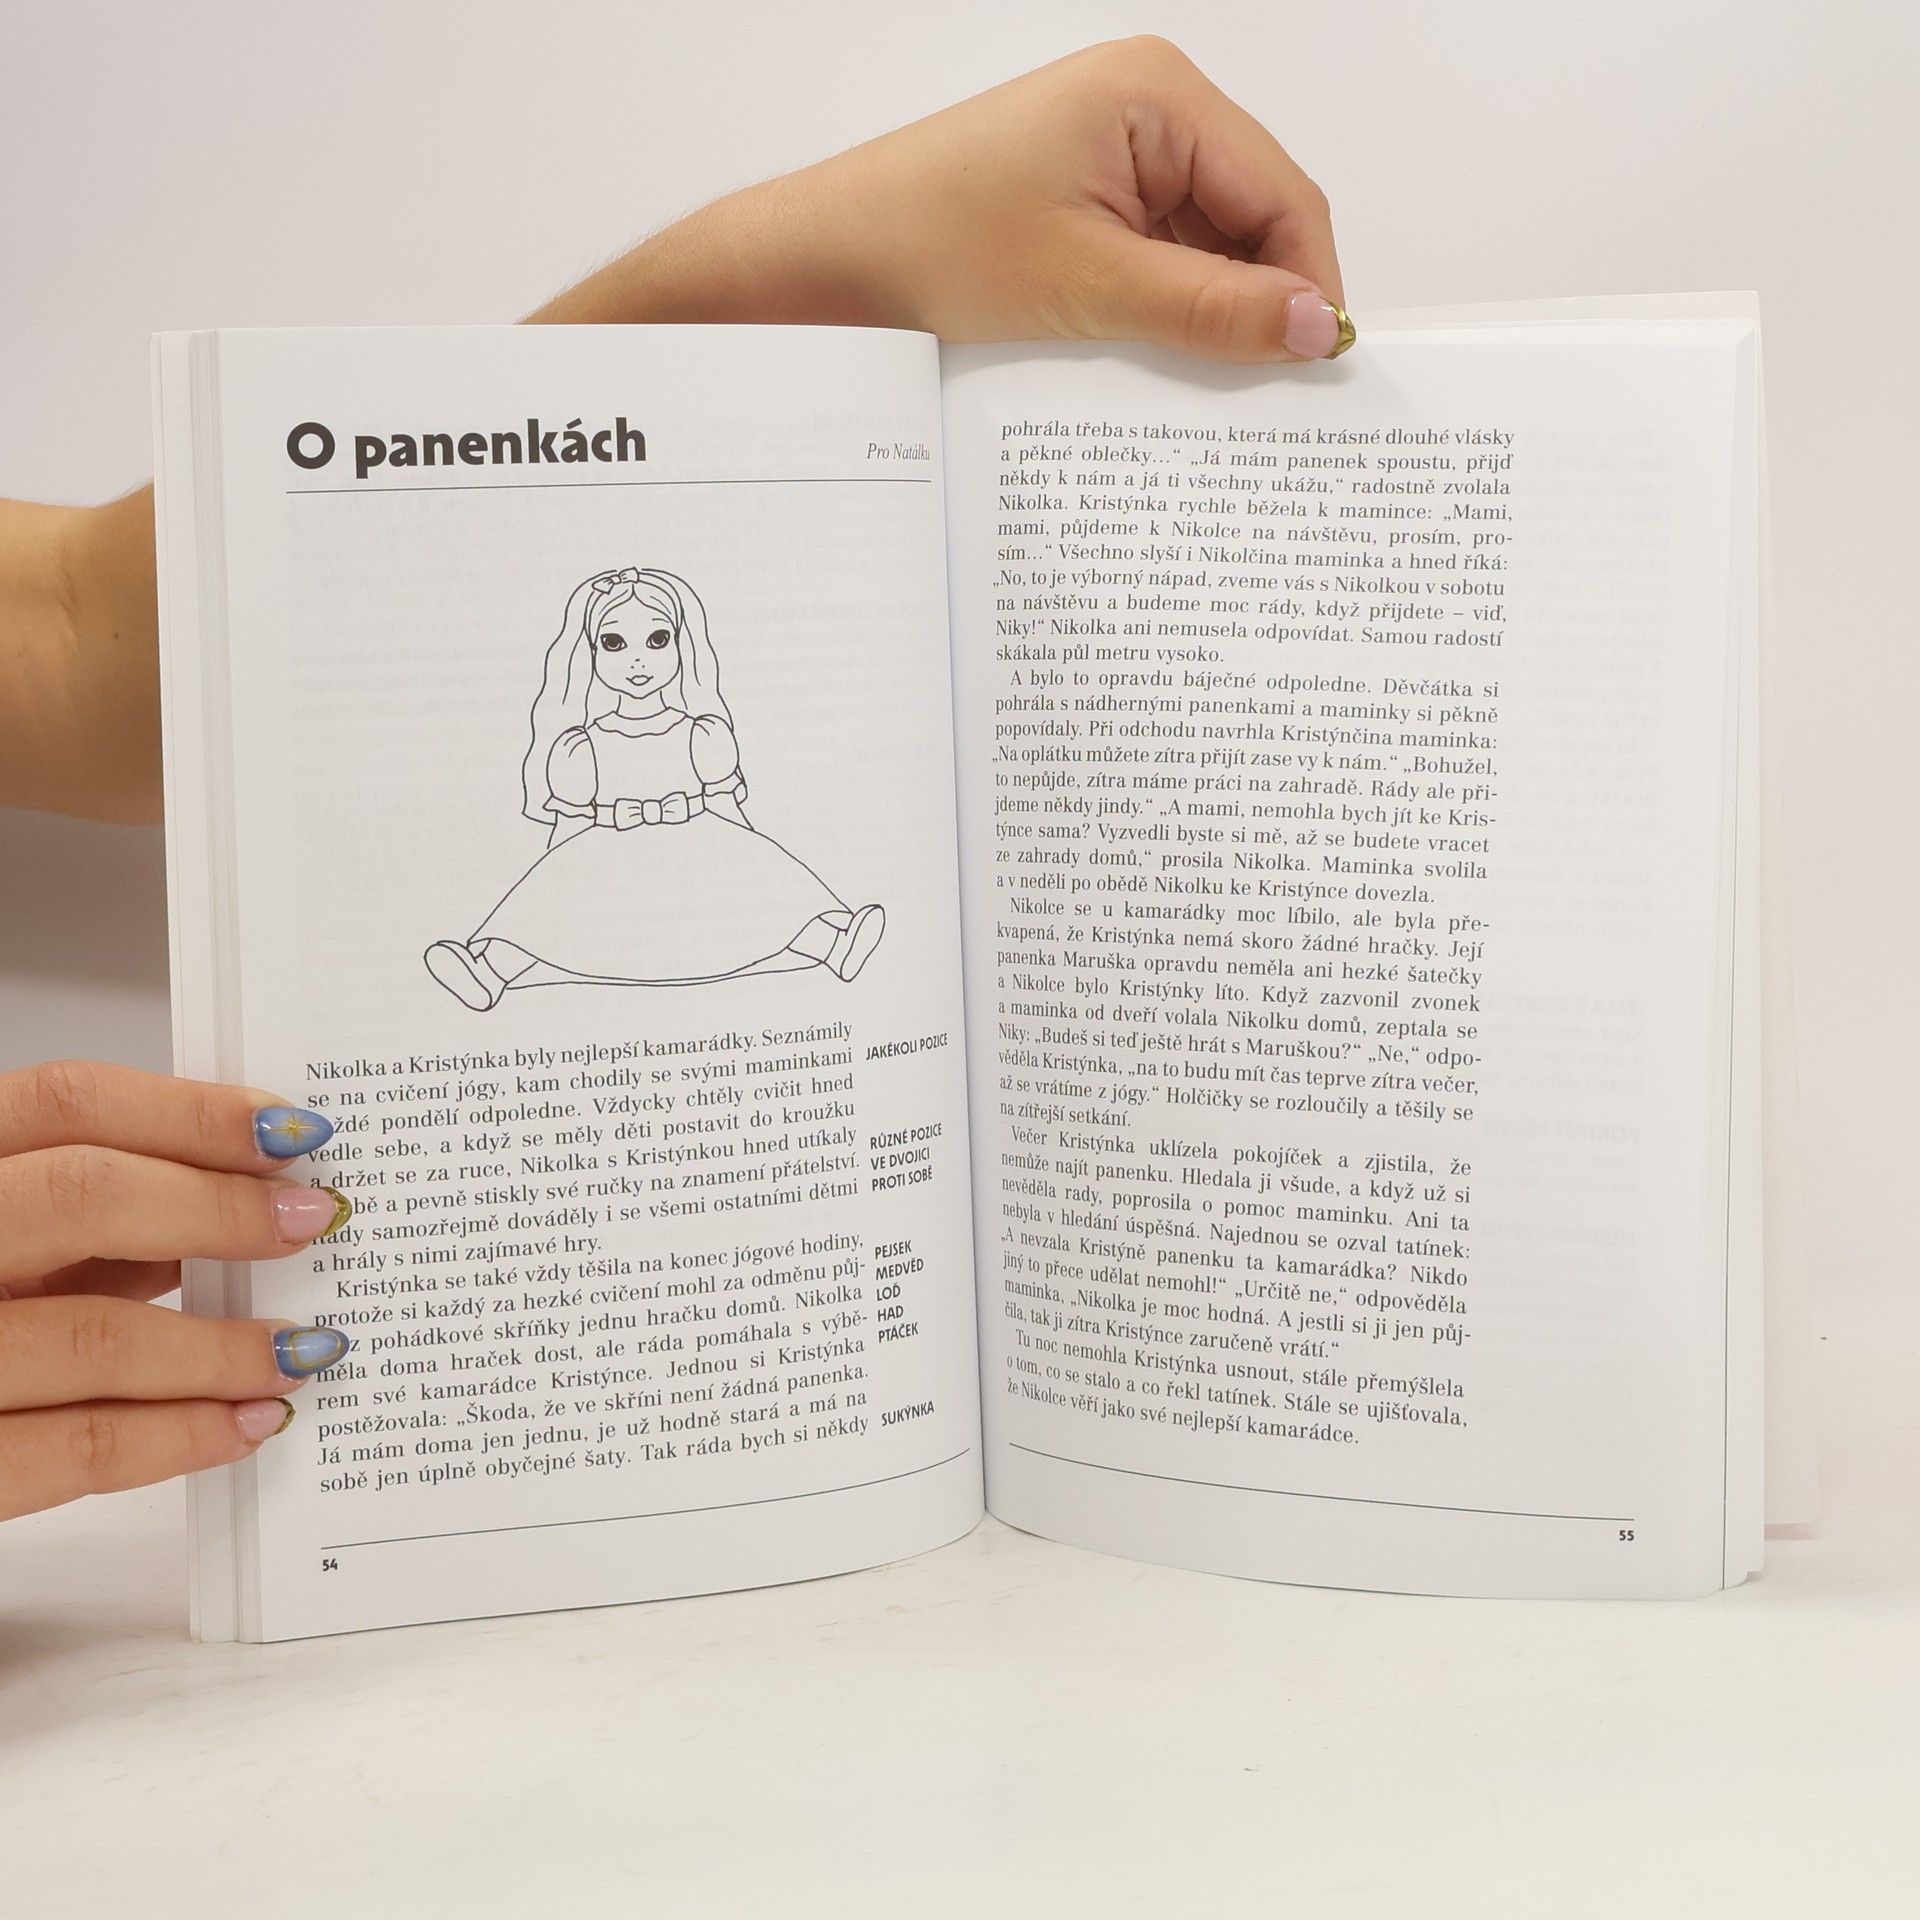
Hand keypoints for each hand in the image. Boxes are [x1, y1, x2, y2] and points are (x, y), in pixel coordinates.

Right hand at [0, 1061, 353, 1520]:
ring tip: (304, 1349)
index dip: (192, 1111)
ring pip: (94, 1335)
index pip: (66, 1101)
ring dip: (222, 1346)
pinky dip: (178, 1436)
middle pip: (85, 1194)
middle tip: (313, 1224)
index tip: (295, 1130)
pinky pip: (73, 1449)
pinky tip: (244, 1424)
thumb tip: (226, 1205)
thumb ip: (75, 1220)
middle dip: (220, 1208)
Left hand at [535, 36, 1348, 362]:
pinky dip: (1167, 315)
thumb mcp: (1089, 289)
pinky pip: (1158, 260)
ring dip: (1211, 318)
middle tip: (1270, 398)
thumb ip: (1210, 310)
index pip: (1282, 194)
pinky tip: (1159, 368)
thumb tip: (1314, 329)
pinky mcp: (1082, 200)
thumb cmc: (933, 247)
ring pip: (1207, 248)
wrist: (825, 263)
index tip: (1317, 370)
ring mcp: (1112, 155)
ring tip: (1209, 394)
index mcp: (1158, 96)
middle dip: (1260, 303)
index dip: (1307, 283)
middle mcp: (1146, 109)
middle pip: (1252, 218)